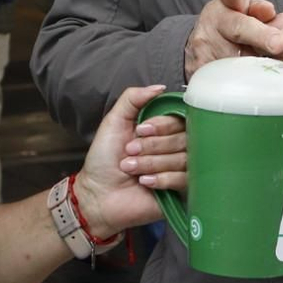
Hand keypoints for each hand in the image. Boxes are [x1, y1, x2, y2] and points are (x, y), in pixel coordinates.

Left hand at [72, 85, 187, 238]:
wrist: (98, 194)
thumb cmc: (104, 159)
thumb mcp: (114, 122)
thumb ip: (133, 98)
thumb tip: (160, 87)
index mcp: (162, 130)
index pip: (180, 118)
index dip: (162, 124)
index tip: (140, 130)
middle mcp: (175, 147)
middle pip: (184, 138)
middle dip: (153, 146)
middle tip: (130, 152)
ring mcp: (180, 169)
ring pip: (184, 158)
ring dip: (152, 163)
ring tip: (130, 168)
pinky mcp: (182, 191)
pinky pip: (185, 179)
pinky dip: (162, 178)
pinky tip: (145, 182)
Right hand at [184, 0, 282, 78]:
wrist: (202, 45)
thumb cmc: (232, 25)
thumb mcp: (243, 11)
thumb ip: (257, 9)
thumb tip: (269, 11)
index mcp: (227, 2)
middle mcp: (213, 21)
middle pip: (238, 28)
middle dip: (259, 35)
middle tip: (278, 43)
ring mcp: (204, 46)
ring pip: (234, 56)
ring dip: (254, 64)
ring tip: (267, 70)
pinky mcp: (199, 70)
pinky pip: (223, 80)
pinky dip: (238, 85)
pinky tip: (249, 88)